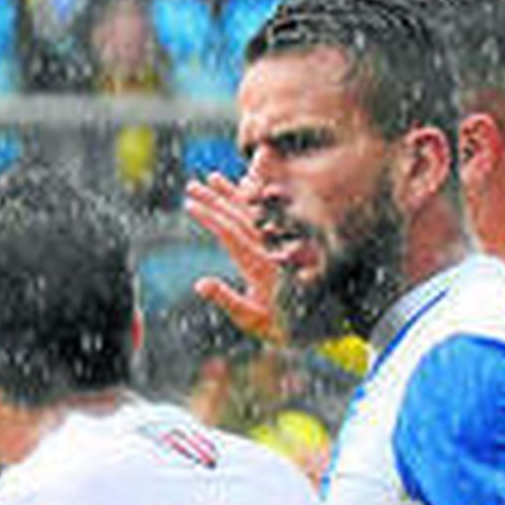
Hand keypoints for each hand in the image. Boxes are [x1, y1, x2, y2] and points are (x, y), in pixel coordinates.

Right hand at [183, 171, 281, 339]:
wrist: (315, 325)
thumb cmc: (279, 327)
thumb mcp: (250, 318)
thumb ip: (227, 299)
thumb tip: (199, 285)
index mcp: (259, 265)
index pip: (231, 233)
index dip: (210, 217)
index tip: (190, 205)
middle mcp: (270, 250)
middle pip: (239, 217)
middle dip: (214, 200)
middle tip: (190, 186)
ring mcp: (276, 246)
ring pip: (252, 213)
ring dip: (232, 195)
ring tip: (212, 177)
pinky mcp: (280, 247)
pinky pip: (265, 218)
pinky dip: (253, 201)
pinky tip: (242, 186)